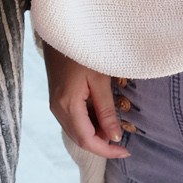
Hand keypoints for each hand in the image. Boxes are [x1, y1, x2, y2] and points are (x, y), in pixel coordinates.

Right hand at [42, 43, 128, 158]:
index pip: (87, 140)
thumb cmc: (81, 51)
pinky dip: (88, 126)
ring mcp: (55, 104)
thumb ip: (106, 110)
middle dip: (102, 145)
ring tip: (116, 129)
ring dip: (95, 135)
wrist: (60, 31)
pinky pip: (72, 121)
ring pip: (76, 131)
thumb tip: (114, 138)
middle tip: (125, 144)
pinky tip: (102, 118)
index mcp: (67, 105)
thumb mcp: (99, 79)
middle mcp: (58, 109)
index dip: (107, 151)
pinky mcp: (57, 98)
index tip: (127, 151)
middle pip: (80, 139)